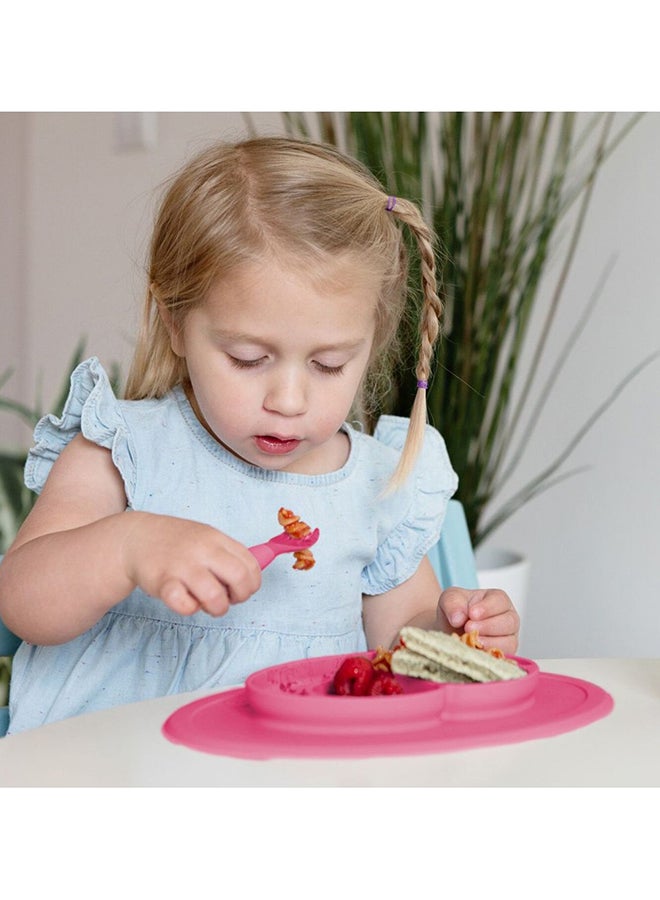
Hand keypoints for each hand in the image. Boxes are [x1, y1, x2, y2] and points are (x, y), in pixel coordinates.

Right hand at [121, 512, 261, 616]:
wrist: (136, 538)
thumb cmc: (176, 543)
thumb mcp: (206, 538)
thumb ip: (228, 555)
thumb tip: (252, 578)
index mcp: (217, 538)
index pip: (251, 564)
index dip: (251, 584)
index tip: (240, 589)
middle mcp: (203, 550)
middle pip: (240, 578)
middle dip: (240, 597)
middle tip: (226, 599)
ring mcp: (183, 566)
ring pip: (215, 596)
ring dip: (216, 608)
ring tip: (206, 603)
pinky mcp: (163, 582)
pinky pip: (185, 606)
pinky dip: (189, 608)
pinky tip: (184, 600)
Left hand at [438, 587, 519, 655]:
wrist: (450, 629)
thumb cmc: (456, 610)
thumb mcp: (450, 599)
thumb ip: (453, 603)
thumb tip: (458, 618)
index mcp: (498, 600)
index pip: (500, 602)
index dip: (487, 608)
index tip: (472, 614)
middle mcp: (508, 618)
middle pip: (510, 622)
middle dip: (488, 626)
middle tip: (468, 628)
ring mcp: (508, 638)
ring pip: (509, 642)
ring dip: (489, 643)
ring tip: (471, 641)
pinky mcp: (504, 655)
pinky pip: (504, 658)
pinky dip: (489, 656)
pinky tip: (475, 652)